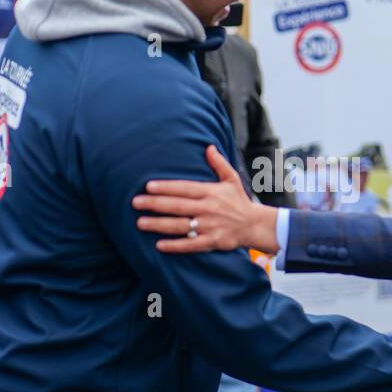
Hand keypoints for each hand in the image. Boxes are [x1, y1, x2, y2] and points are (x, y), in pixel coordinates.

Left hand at [133, 145, 279, 253]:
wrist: (255, 225)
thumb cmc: (239, 201)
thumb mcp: (231, 179)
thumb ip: (218, 163)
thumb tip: (208, 146)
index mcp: (210, 192)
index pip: (184, 188)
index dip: (166, 187)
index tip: (148, 186)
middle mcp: (208, 208)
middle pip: (177, 206)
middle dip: (155, 204)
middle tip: (135, 202)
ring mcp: (210, 226)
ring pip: (180, 225)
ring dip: (159, 224)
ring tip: (141, 222)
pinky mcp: (212, 242)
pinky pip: (190, 244)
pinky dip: (175, 245)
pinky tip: (159, 245)